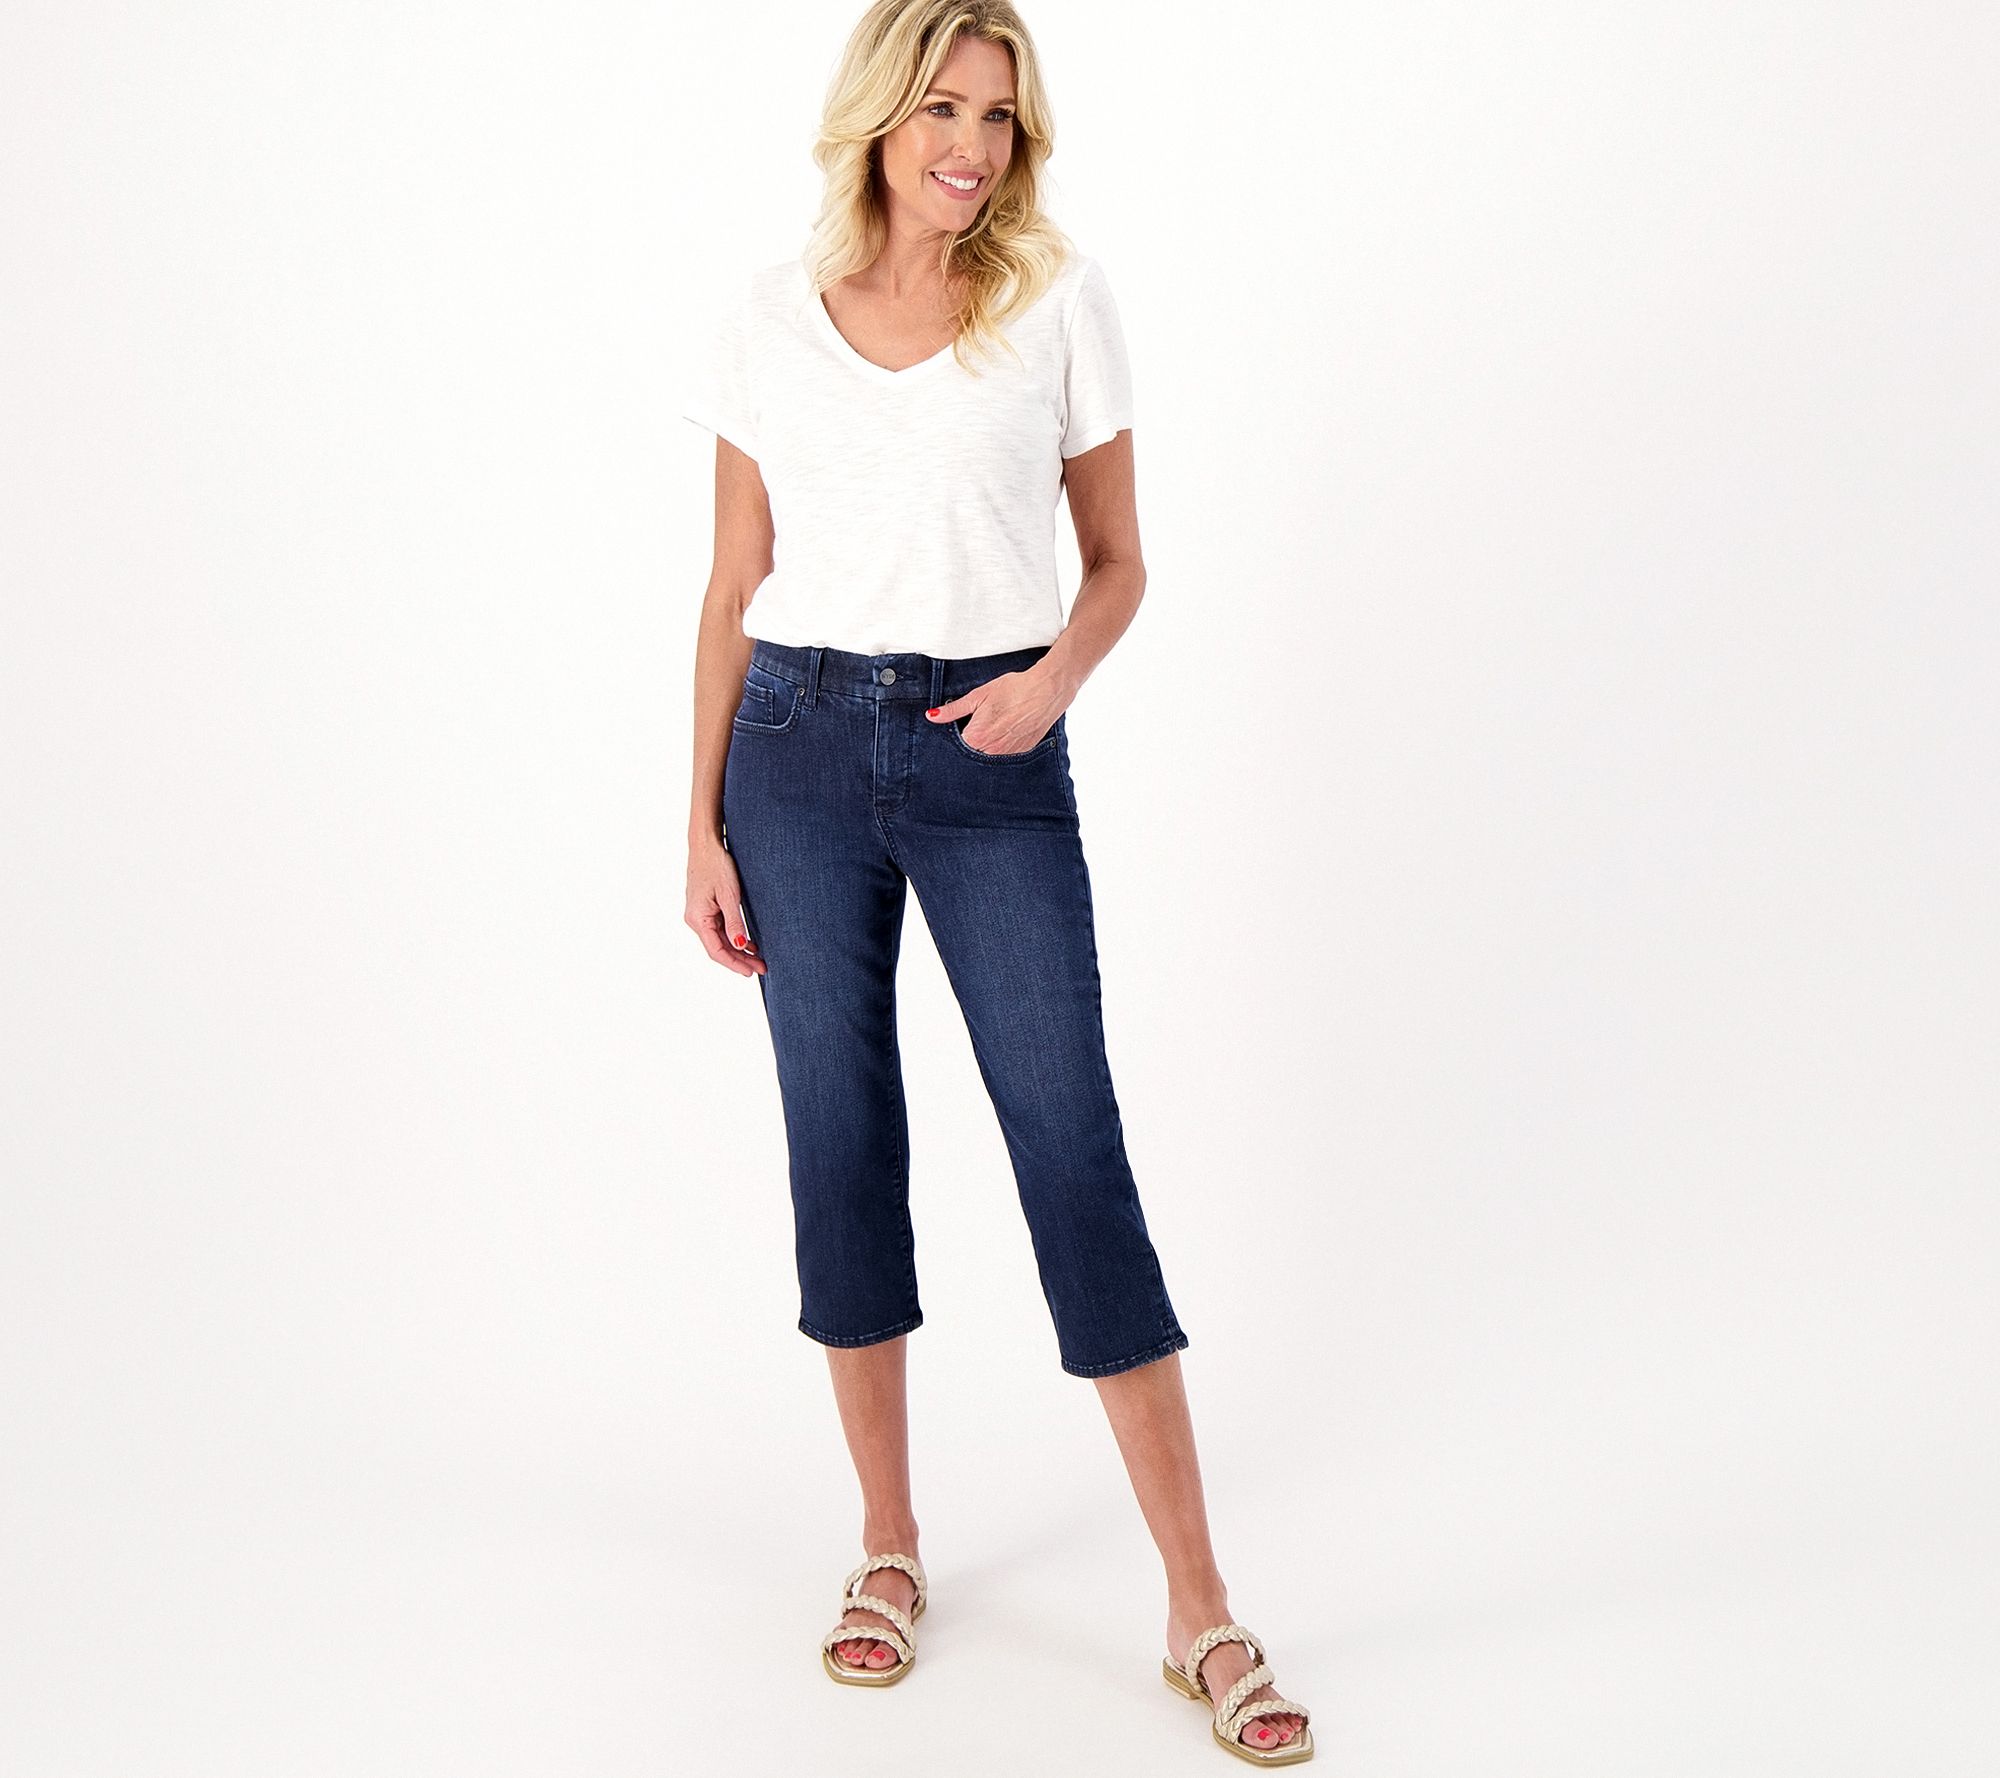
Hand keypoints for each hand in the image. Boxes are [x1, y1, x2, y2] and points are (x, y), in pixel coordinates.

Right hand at [686, 837, 765, 976]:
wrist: (706, 845)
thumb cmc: (716, 865)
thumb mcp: (729, 895)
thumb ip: (734, 922)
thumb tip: (739, 946)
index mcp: (698, 919)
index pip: (716, 951)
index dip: (734, 964)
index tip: (751, 972)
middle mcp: (695, 920)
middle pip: (719, 948)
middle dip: (740, 960)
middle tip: (762, 968)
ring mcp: (700, 914)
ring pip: (720, 940)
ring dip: (739, 950)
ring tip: (759, 959)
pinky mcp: (706, 909)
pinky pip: (720, 929)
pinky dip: (734, 937)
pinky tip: (749, 943)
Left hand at [924, 668, 1067, 755]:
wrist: (1046, 691)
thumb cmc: (1013, 690)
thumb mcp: (979, 696)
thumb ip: (954, 710)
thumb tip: (932, 716)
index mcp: (976, 737)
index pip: (956, 746)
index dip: (957, 735)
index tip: (962, 725)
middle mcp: (991, 751)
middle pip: (972, 753)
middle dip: (972, 741)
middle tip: (982, 722)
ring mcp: (1008, 754)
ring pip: (989, 756)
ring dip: (987, 745)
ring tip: (996, 724)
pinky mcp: (1022, 752)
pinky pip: (1006, 755)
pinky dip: (1003, 745)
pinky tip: (1008, 729)